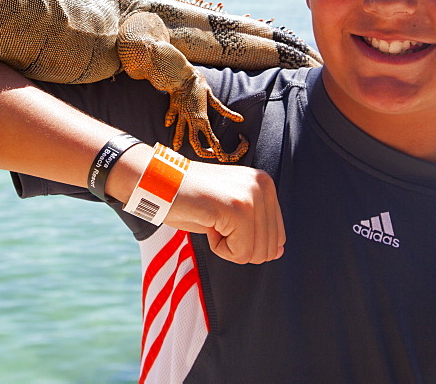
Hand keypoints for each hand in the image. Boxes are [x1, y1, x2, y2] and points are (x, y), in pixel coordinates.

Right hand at [163, 161, 284, 264]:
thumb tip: (279, 252)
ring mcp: (251, 196)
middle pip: (269, 249)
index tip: (223, 220)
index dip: (246, 241)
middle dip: (238, 247)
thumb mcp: (228, 212)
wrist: (156, 182)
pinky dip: (219, 248)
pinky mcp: (237, 208)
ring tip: (210, 220)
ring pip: (255, 254)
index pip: (278, 237)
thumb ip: (256, 229)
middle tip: (215, 221)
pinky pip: (240, 252)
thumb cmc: (189, 199)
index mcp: (265, 184)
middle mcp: (263, 186)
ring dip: (228, 247)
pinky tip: (206, 222)